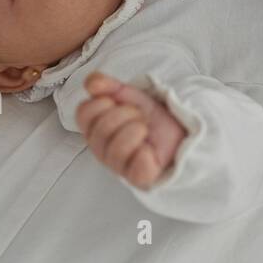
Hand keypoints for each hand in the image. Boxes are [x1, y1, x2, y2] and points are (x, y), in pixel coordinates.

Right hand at [75, 72, 186, 189]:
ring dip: (136, 131)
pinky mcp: (138, 178)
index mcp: (95, 128)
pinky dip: (145, 153)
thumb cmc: (150, 117)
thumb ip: (108, 86)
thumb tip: (92, 84)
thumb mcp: (129, 96)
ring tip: (145, 130)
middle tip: (138, 116)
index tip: (116, 102)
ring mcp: (118, 165)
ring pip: (116, 149)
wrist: (179, 131)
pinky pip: (136, 168)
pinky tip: (149, 148)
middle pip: (101, 129)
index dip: (101, 103)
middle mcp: (101, 148)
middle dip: (125, 115)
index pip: (83, 113)